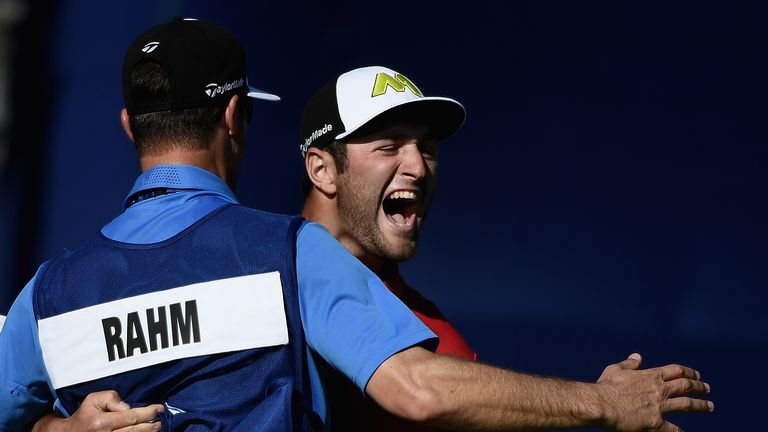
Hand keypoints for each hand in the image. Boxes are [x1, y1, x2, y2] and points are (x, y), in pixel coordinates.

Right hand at [31, 390, 163, 431]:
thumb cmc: (84, 415)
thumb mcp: (94, 399)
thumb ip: (111, 398)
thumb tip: (127, 406)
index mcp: (102, 422)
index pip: (131, 417)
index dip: (148, 413)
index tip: (159, 408)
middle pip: (136, 431)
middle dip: (151, 425)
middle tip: (161, 420)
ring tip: (156, 426)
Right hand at [596, 353, 712, 431]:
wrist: (602, 405)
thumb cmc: (606, 387)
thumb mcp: (615, 369)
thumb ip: (629, 363)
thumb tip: (637, 356)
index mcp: (650, 375)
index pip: (676, 371)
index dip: (688, 372)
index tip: (695, 374)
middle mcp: (659, 389)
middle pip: (685, 386)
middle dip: (698, 386)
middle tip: (706, 388)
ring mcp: (660, 406)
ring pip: (687, 404)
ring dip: (701, 405)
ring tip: (709, 406)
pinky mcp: (656, 423)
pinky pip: (674, 429)